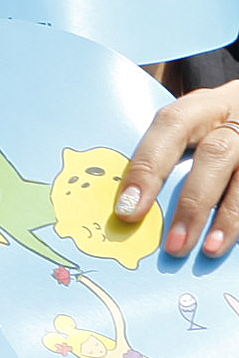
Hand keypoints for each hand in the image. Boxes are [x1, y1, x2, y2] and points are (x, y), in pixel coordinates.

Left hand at [116, 79, 238, 258]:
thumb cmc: (210, 128)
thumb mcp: (189, 128)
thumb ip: (164, 157)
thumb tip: (130, 209)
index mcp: (201, 107)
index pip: (170, 127)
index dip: (148, 169)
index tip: (129, 210)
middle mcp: (235, 118)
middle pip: (215, 155)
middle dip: (192, 203)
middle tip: (174, 245)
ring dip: (228, 218)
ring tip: (210, 250)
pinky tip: (232, 241)